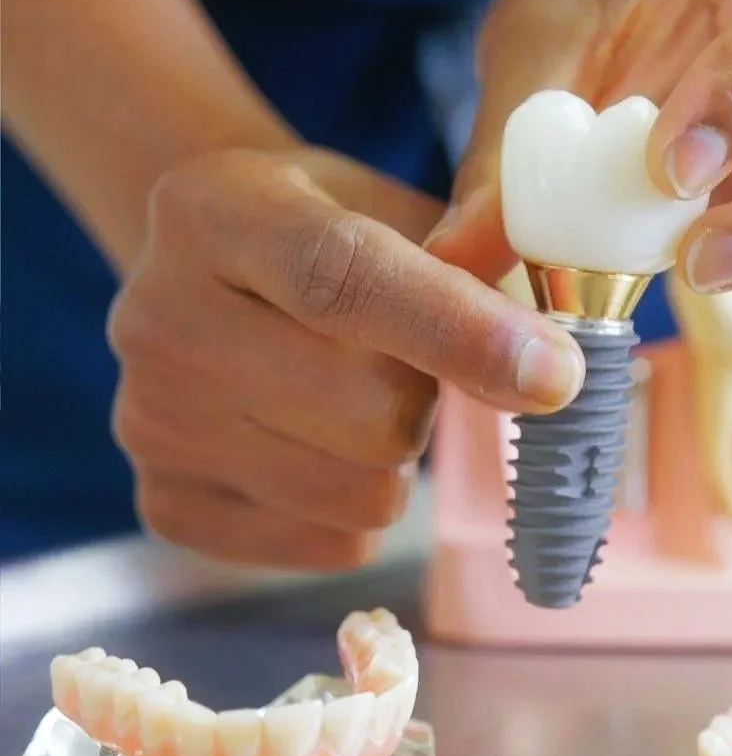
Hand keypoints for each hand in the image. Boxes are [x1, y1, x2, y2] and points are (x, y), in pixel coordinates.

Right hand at [108, 147, 584, 567]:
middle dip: (427, 400)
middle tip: (405, 364)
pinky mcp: (164, 504)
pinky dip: (359, 513)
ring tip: (355, 401)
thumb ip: (478, 253)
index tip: (557, 376)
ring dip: (396, 461)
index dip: (459, 333)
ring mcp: (149, 421)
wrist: (215, 281)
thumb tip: (554, 355)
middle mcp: (156, 317)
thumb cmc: (332, 241)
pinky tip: (322, 449)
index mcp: (213, 211)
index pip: (342, 279)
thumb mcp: (396, 210)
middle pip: (369, 412)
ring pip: (361, 495)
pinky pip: (333, 546)